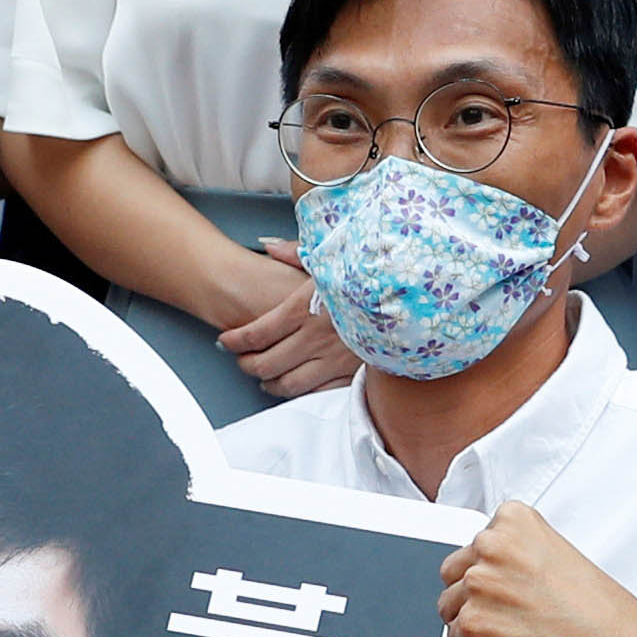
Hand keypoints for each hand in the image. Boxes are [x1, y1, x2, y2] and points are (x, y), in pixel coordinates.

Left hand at [220, 242, 358, 399]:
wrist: (410, 294)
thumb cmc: (369, 274)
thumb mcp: (332, 254)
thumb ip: (295, 251)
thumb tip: (267, 245)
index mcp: (303, 308)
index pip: (255, 334)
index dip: (234, 341)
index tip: (226, 340)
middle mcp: (313, 338)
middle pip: (264, 363)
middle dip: (245, 363)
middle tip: (240, 359)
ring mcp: (332, 360)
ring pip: (286, 384)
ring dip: (268, 382)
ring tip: (263, 375)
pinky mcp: (349, 373)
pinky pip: (315, 391)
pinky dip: (299, 391)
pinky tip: (293, 383)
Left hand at [440, 501, 636, 636]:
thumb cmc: (603, 616)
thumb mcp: (560, 559)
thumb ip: (518, 557)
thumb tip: (489, 571)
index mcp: (515, 520)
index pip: (475, 543)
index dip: (493, 572)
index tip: (513, 586)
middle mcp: (493, 545)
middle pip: (454, 573)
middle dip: (476, 596)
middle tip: (514, 615)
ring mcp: (481, 584)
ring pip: (450, 608)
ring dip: (476, 624)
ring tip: (518, 633)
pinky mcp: (474, 624)